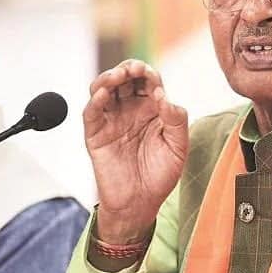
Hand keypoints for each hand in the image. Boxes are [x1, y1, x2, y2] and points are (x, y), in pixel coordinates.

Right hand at [84, 59, 187, 243]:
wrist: (140, 203)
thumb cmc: (161, 174)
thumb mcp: (179, 147)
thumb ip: (177, 120)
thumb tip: (164, 96)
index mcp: (153, 109)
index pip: (148, 81)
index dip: (148, 73)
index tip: (151, 73)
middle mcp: (131, 109)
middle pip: (125, 79)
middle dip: (128, 69)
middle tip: (134, 69)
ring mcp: (112, 120)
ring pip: (104, 89)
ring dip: (109, 78)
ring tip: (118, 76)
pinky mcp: (96, 134)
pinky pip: (92, 112)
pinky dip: (95, 100)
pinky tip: (104, 94)